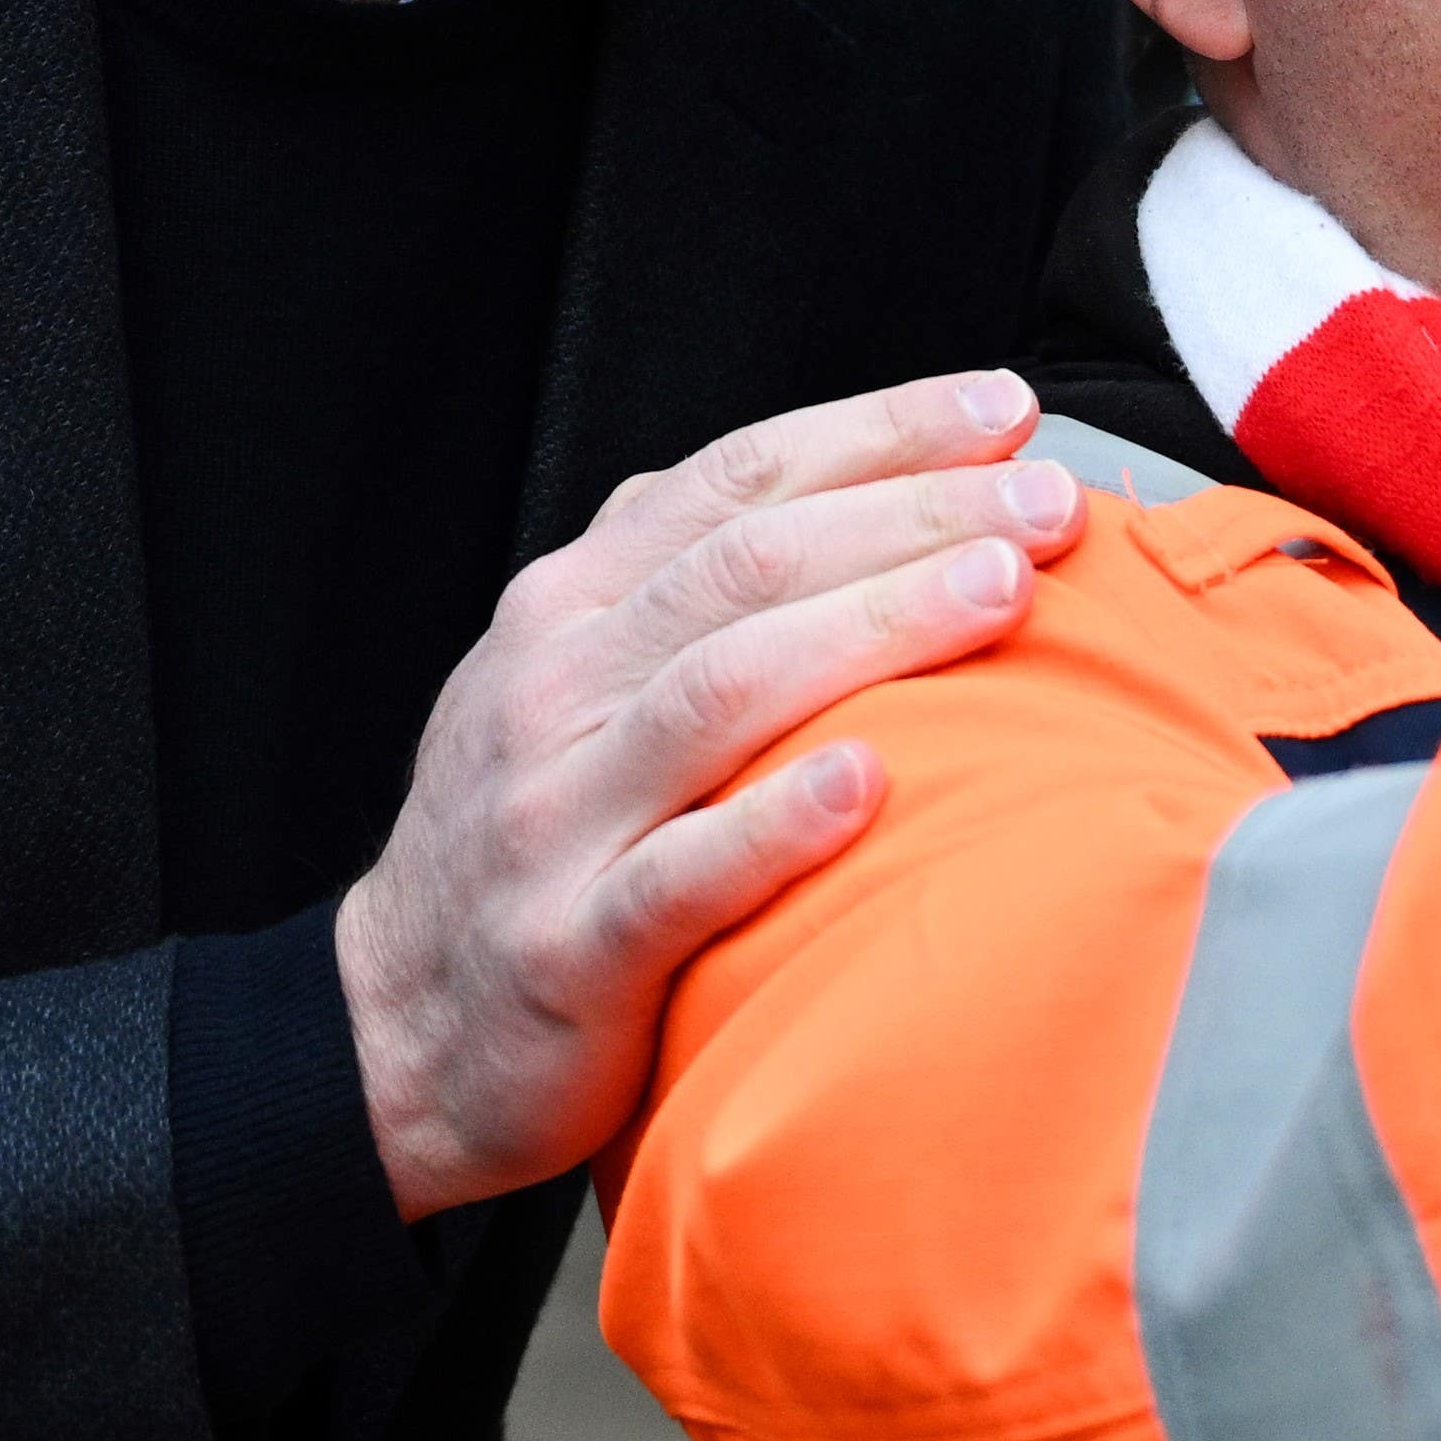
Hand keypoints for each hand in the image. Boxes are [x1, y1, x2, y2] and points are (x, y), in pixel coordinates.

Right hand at [332, 372, 1086, 1217]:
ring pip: (722, 691)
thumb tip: (885, 485)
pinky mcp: (570, 946)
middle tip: (1048, 500)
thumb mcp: (583, 678)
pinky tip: (870, 781)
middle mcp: (558, 685)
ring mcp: (556, 814)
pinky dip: (775, 822)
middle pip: (750, 564)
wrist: (393, 1030)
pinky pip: (679, 874)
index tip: (1007, 410)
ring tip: (999, 591)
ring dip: (874, 627)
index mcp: (574, 603)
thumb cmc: (537, 834)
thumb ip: (695, 587)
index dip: (879, 433)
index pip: (740, 480)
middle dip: (913, 514)